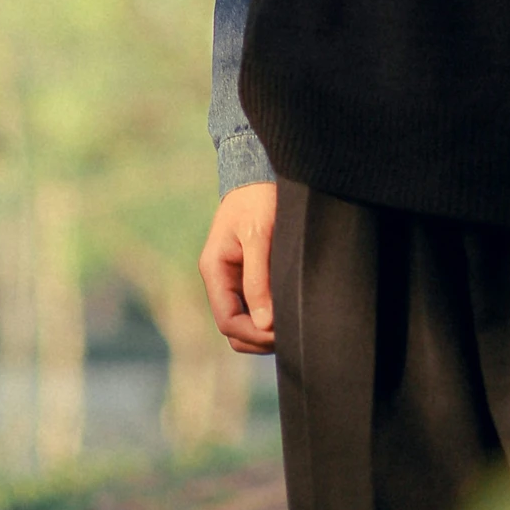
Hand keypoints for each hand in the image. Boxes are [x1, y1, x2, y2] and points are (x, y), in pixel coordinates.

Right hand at [199, 182, 277, 353]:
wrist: (260, 172)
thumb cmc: (258, 198)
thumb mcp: (259, 235)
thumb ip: (258, 280)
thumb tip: (264, 324)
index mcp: (215, 270)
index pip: (228, 321)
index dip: (254, 334)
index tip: (282, 332)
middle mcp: (220, 279)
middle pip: (234, 329)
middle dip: (260, 338)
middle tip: (292, 331)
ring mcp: (233, 279)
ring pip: (245, 322)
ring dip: (265, 329)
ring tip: (294, 322)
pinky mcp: (248, 275)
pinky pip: (255, 307)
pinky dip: (270, 316)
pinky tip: (290, 310)